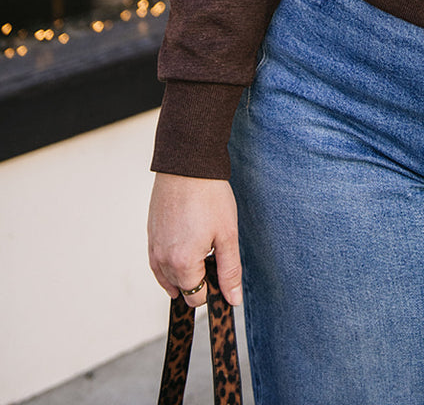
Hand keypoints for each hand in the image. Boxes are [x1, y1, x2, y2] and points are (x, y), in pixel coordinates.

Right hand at [148, 173, 242, 307]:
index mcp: (182, 264)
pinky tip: (185, 248)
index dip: (213, 288)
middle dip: (198, 279)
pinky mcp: (150, 234)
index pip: (196, 298)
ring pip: (168, 277)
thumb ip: (229, 271)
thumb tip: (232, 300)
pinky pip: (157, 262)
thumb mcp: (227, 235)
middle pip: (181, 289)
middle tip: (214, 252)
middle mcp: (162, 260)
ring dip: (184, 271)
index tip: (222, 269)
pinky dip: (170, 263)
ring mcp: (154, 247)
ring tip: (202, 246)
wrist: (188, 164)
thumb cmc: (210, 196)